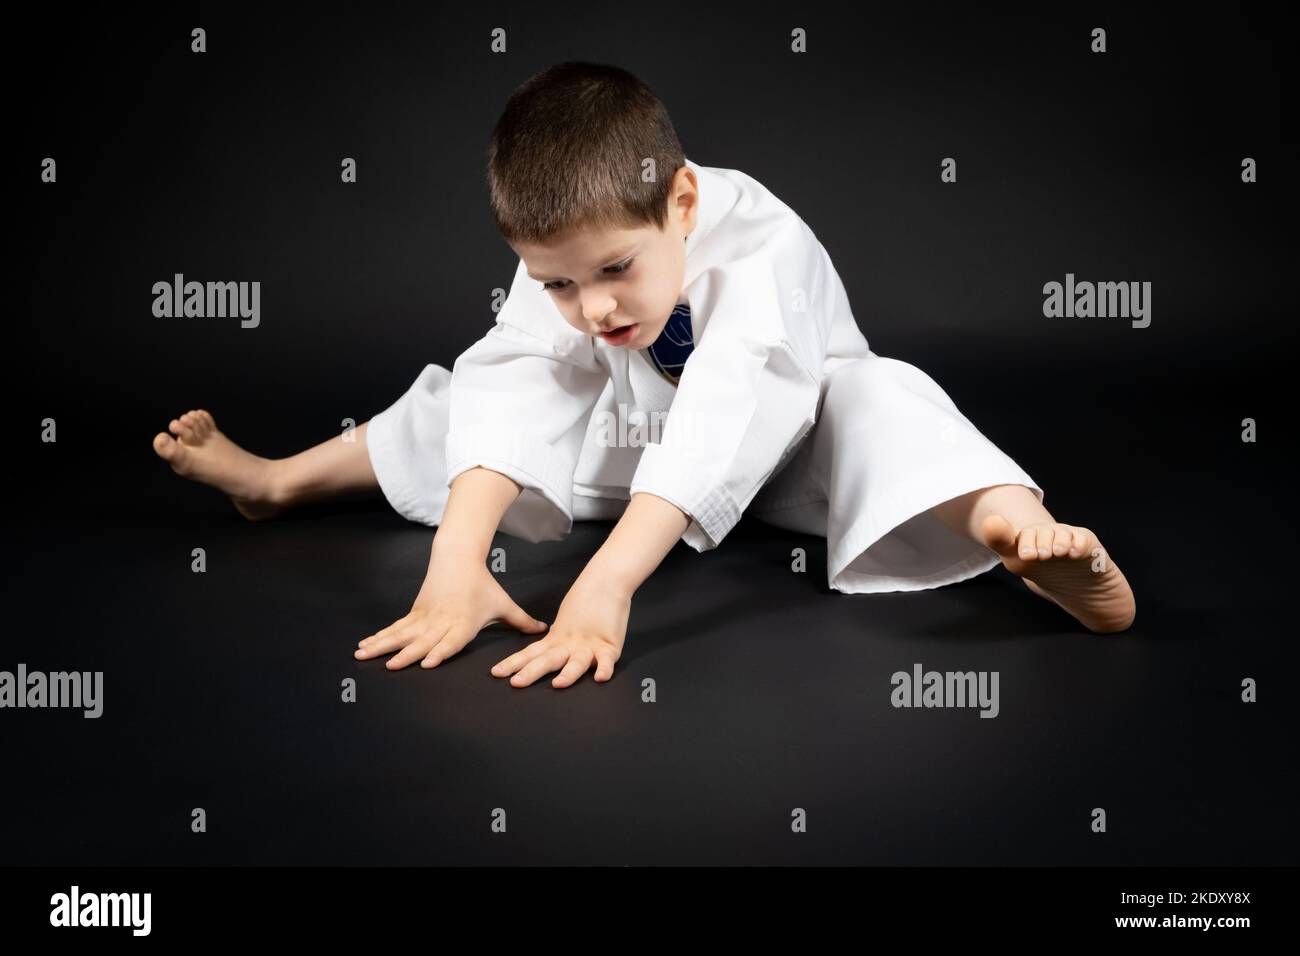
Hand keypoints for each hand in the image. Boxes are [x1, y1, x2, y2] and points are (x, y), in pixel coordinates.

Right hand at [355, 542, 547, 669]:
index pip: (451, 640)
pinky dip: (379, 637)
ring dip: (382, 645)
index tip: (427, 663)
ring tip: (363, 656)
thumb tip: (543, 631)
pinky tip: (364, 647)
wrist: (458, 559)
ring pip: (401, 634)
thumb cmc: (483, 586)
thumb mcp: (503, 604)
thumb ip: (521, 621)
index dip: (439, 651)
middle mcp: (441, 621)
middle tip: (391, 666)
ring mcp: (425, 617)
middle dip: (406, 654)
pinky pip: (395, 628)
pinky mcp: (415, 614)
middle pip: (422, 640)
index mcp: (463, 622)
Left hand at [489, 575, 629, 687]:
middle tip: (517, 683)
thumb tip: (547, 644)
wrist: (607, 580)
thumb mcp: (565, 620)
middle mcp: (570, 644)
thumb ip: (556, 636)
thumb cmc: (587, 599)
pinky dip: (605, 669)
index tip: (496, 673)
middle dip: (532, 672)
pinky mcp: (610, 646)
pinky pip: (607, 661)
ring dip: (568, 674)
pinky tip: (600, 678)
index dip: (514, 663)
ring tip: (558, 683)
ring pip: (577, 663)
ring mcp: (590, 646)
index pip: (531, 653)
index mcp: (556, 639)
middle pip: (548, 660)